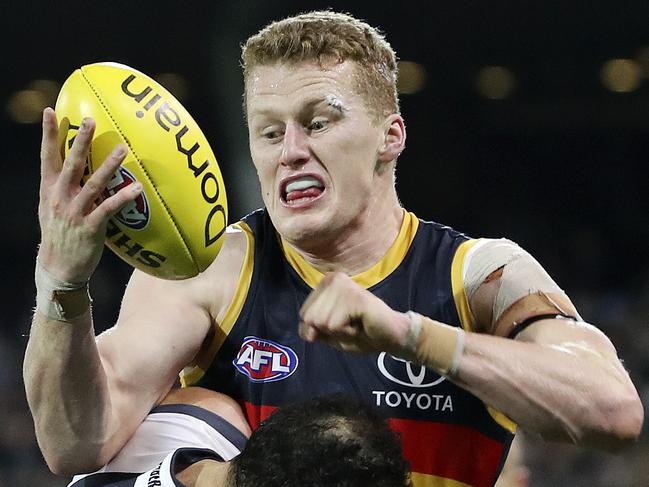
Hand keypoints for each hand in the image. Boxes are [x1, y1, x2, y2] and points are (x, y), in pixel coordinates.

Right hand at [37, 108, 141, 281]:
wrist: (58, 267)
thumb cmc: (60, 233)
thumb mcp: (51, 206)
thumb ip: (60, 185)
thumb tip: (71, 163)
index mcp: (49, 189)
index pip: (47, 156)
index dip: (48, 134)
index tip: (50, 110)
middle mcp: (60, 197)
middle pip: (71, 164)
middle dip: (81, 141)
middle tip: (91, 120)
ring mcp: (74, 212)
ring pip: (93, 183)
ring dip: (108, 165)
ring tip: (122, 148)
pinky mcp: (90, 227)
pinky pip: (108, 209)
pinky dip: (123, 198)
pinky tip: (137, 188)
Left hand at [298, 272, 410, 354]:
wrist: (391, 337)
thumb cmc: (361, 333)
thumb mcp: (329, 334)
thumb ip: (312, 331)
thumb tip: (307, 330)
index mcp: (325, 283)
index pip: (303, 315)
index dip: (322, 329)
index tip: (343, 323)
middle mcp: (332, 278)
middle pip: (310, 318)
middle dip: (329, 331)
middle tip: (351, 324)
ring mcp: (344, 286)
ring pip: (321, 322)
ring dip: (340, 332)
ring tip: (357, 323)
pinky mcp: (355, 296)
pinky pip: (334, 326)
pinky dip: (347, 333)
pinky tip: (361, 325)